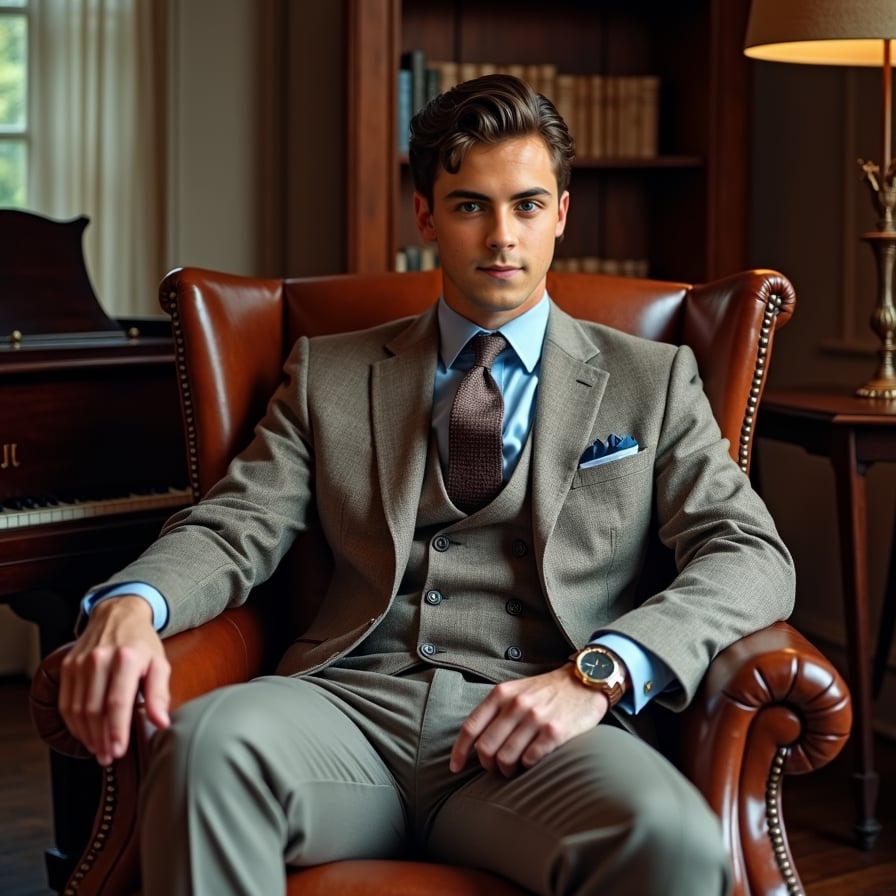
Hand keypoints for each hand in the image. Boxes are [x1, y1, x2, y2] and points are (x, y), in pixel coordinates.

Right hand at [58, 595, 170, 765]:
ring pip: (78, 709)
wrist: (118, 614)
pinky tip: (85, 734)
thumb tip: (161, 723)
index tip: (118, 751)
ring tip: (99, 750)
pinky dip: (74, 723)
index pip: (117, 703)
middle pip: (95, 710)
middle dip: (101, 739)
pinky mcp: (68, 666)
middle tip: (109, 757)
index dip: (116, 731)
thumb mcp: (160, 663)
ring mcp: (80, 663)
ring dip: (86, 735)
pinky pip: (66, 702)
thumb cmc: (142, 643)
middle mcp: (100, 659)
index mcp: (127, 658)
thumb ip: (160, 693)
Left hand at [450, 665, 609, 777]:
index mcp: (502, 694)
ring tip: (514, 768)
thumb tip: (475, 742)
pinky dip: (527, 767)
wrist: (584, 681)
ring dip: (507, 770)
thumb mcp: (516, 690)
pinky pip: (530, 760)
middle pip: (486, 748)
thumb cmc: (547, 690)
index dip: (459, 751)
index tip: (455, 767)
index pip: (471, 727)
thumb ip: (496, 710)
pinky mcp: (555, 732)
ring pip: (506, 758)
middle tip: (496, 767)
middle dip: (487, 764)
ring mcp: (536, 718)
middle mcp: (516, 705)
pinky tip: (531, 762)